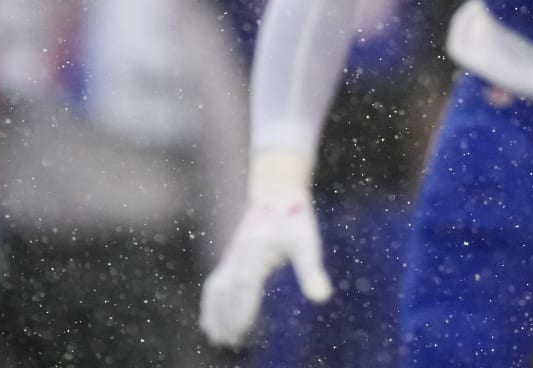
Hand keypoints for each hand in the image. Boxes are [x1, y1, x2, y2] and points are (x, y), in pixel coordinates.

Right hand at [199, 151, 331, 347]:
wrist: (276, 191)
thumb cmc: (294, 218)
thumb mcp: (307, 242)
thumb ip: (312, 271)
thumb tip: (322, 298)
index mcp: (257, 248)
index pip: (246, 283)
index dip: (242, 307)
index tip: (241, 331)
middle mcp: (241, 252)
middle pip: (229, 289)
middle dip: (228, 317)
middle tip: (230, 342)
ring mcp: (233, 254)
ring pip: (218, 287)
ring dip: (216, 313)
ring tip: (217, 338)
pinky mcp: (232, 256)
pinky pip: (215, 282)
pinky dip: (211, 303)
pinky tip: (209, 322)